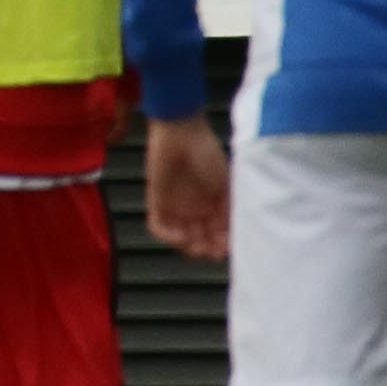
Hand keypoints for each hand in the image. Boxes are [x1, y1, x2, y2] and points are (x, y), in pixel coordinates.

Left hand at [142, 112, 230, 260]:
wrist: (181, 133)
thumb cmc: (207, 154)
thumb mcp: (226, 186)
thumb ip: (227, 212)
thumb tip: (230, 239)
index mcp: (212, 204)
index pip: (216, 234)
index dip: (221, 245)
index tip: (227, 250)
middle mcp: (194, 209)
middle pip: (198, 240)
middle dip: (206, 250)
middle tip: (213, 252)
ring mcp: (175, 206)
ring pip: (179, 238)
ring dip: (188, 247)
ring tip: (198, 246)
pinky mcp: (156, 201)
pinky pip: (158, 226)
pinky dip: (168, 236)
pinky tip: (181, 236)